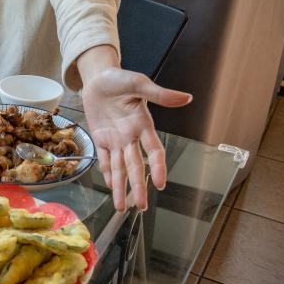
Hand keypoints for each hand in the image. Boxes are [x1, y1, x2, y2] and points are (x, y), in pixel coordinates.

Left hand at [81, 67, 190, 210]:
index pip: (154, 150)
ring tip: (122, 206)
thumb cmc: (120, 79)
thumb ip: (159, 93)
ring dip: (121, 187)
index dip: (158, 166)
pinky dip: (107, 172)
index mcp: (142, 124)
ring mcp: (115, 139)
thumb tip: (185, 98)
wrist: (98, 77)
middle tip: (142, 206)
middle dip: (138, 186)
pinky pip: (103, 159)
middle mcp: (130, 136)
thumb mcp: (138, 83)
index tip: (161, 183)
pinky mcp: (100, 138)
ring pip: (119, 168)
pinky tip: (111, 186)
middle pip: (136, 165)